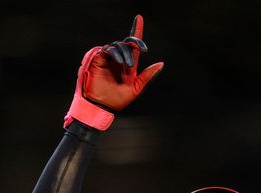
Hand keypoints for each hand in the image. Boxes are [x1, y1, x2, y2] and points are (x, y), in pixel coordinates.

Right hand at [64, 15, 163, 130]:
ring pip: (118, 45)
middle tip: (134, 62)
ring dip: (124, 53)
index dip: (136, 30)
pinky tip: (120, 62)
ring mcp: (108, 58)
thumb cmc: (118, 100)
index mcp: (128, 64)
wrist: (102, 105)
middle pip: (127, 43)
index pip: (133, 44)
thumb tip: (161, 63)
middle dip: (133, 47)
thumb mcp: (137, 88)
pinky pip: (107, 49)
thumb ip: (148, 76)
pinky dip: (115, 54)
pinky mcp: (98, 59)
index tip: (139, 18)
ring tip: (127, 66)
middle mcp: (118, 59)